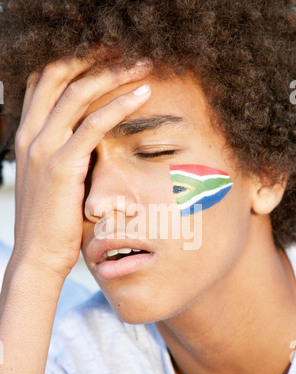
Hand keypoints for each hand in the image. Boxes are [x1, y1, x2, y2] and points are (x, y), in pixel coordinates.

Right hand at [11, 56, 151, 277]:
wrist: (38, 256)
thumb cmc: (50, 223)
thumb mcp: (51, 182)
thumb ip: (65, 156)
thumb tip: (89, 143)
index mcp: (27, 136)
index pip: (45, 83)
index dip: (74, 63)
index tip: (105, 57)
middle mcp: (31, 135)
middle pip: (61, 76)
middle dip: (95, 58)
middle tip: (127, 52)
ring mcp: (44, 148)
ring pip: (79, 93)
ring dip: (113, 73)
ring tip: (143, 65)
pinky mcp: (62, 166)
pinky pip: (94, 124)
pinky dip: (120, 104)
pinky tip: (143, 93)